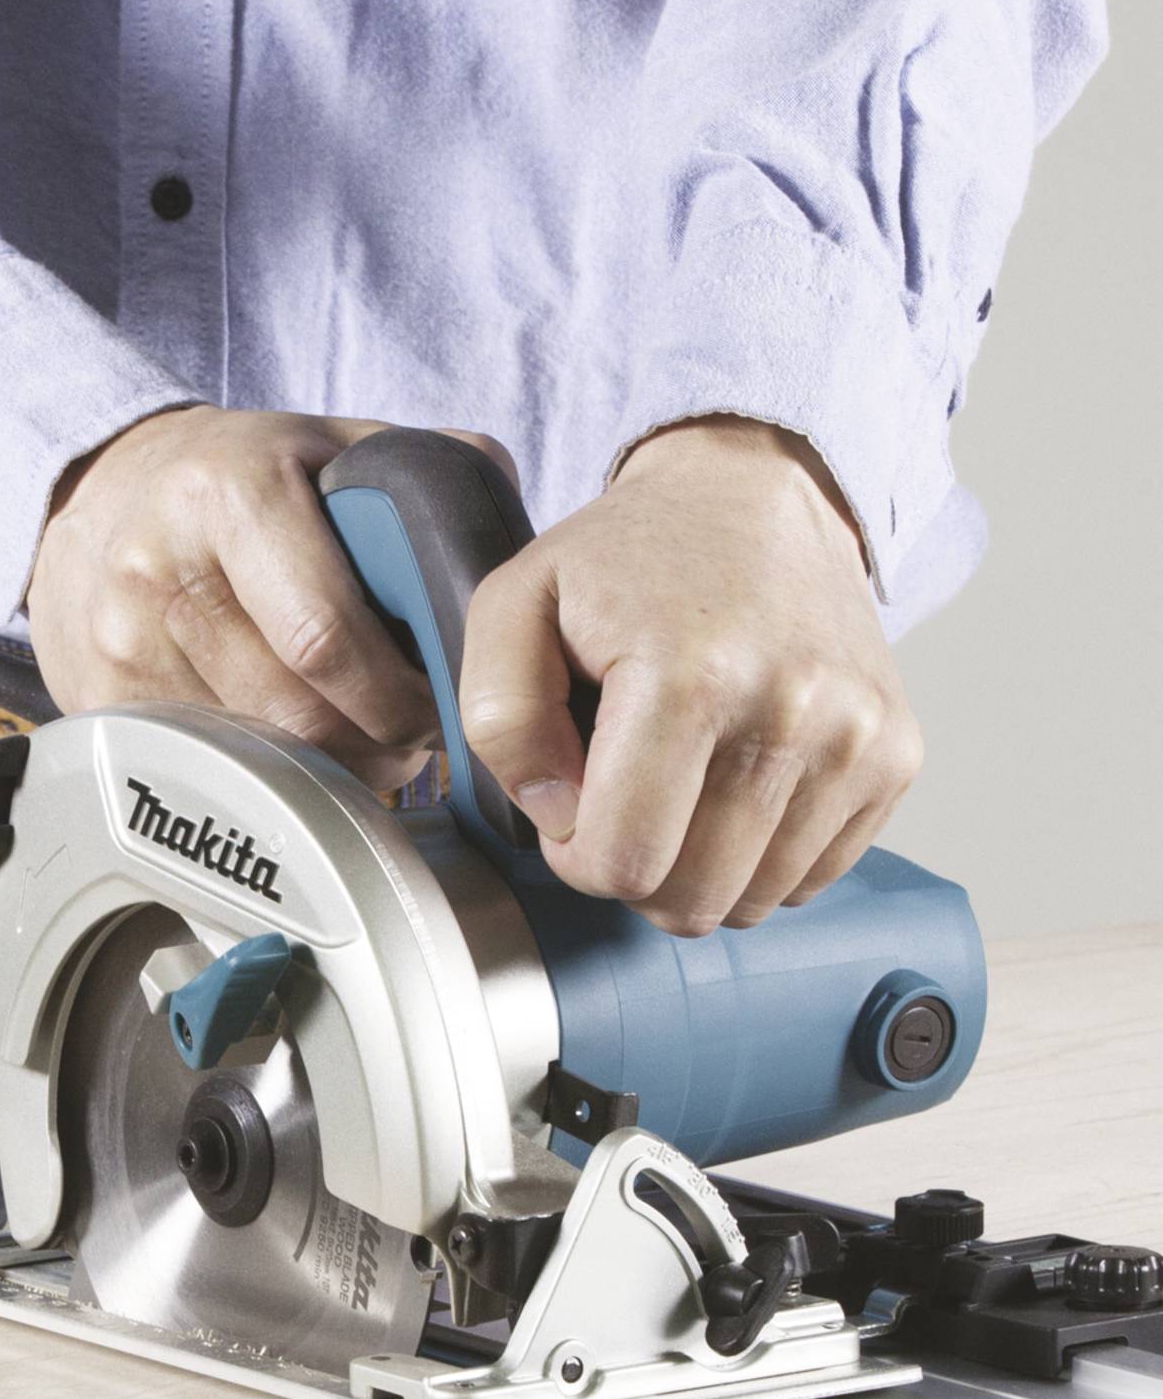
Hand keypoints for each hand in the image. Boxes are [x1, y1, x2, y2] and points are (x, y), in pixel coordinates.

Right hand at [27, 405, 491, 793]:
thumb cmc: (233, 476)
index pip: (323, 634)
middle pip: (294, 712)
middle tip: (414, 737)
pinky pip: (207, 766)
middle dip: (375, 742)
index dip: (396, 692)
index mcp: (229, 492)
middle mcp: (161, 569)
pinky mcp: (101, 696)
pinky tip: (293, 745)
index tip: (439, 705)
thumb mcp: (325, 444)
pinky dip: (265, 771)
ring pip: (254, 752)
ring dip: (328, 765)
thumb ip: (421, 477)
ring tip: (363, 741)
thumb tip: (498, 545)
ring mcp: (122, 642)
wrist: (97, 495)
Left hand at [459, 417, 921, 935]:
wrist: (754, 496)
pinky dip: (761, 858)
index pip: (622, 863)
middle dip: (634, 871)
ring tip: (678, 783)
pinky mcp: (896, 756)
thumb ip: (502, 721)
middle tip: (620, 799)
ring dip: (698, 868)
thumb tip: (560, 819)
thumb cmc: (626, 558)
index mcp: (690, 681)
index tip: (573, 803)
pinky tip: (734, 786)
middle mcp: (793, 714)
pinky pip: (812, 877)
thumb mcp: (515, 606)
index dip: (576, 858)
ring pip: (752, 902)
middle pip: (691, 899)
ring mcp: (858, 740)